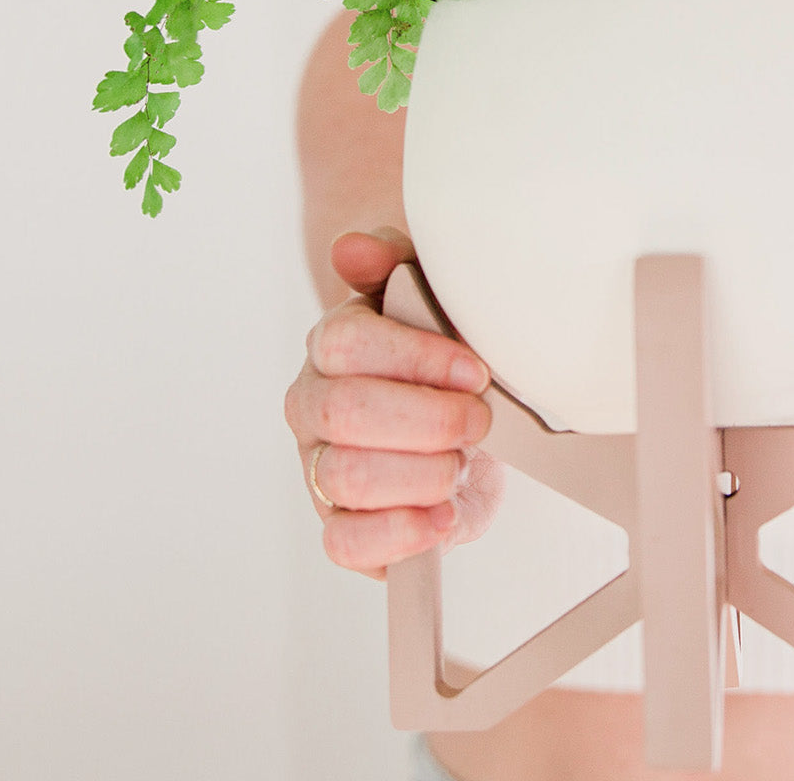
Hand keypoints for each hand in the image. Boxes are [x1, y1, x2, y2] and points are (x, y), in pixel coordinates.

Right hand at [283, 227, 503, 579]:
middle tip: (480, 420)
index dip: (418, 360)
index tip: (476, 371)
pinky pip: (345, 544)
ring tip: (460, 463)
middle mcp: (314, 405)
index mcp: (330, 344)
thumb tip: (352, 249)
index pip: (347, 346)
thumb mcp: (428, 287)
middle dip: (429, 421)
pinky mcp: (340, 525)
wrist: (453, 411)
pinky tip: (441, 515)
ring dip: (424, 474)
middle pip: (346, 414)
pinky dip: (399, 535)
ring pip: (349, 479)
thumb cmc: (439, 348)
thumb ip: (391, 259)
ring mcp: (320, 468)